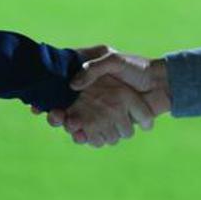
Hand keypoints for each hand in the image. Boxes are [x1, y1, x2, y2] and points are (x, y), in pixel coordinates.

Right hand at [42, 47, 170, 147]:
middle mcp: (91, 101)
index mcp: (87, 84)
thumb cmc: (137, 68)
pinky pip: (98, 136)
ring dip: (73, 130)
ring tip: (71, 128)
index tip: (38, 106)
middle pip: (66, 114)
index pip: (61, 95)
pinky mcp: (114, 126)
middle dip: (57, 118)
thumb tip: (72, 84)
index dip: (48, 101)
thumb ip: (93, 69)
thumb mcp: (113, 60)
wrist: (163, 84)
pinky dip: (89, 139)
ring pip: (80, 128)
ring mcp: (102, 115)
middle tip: (55, 117)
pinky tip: (84, 137)